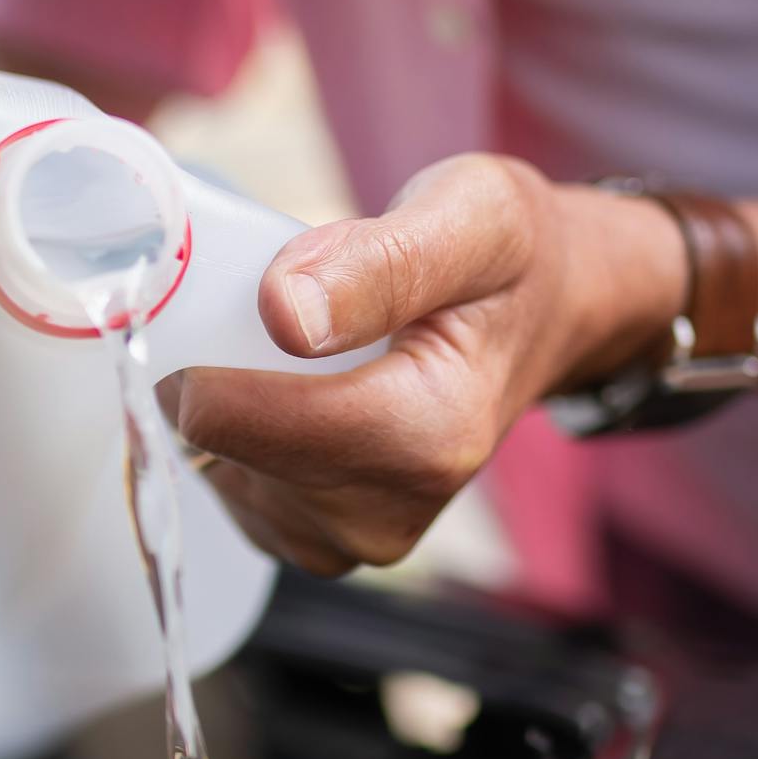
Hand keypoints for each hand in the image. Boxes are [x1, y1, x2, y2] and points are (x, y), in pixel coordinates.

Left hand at [163, 155, 686, 574]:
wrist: (551, 317)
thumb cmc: (511, 262)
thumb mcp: (471, 216)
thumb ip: (380, 262)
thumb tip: (285, 312)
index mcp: (425, 434)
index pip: (238, 419)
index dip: (206, 347)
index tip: (239, 289)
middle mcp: (387, 510)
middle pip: (220, 441)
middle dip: (228, 364)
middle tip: (291, 307)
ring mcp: (351, 537)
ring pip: (216, 463)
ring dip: (236, 394)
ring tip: (309, 349)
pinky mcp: (322, 543)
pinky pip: (232, 483)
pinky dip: (244, 429)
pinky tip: (299, 390)